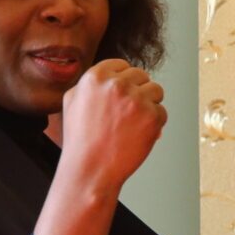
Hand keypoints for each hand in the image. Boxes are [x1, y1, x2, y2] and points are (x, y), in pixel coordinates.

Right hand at [57, 60, 164, 194]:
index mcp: (95, 77)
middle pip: (142, 76)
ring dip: (149, 105)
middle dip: (138, 92)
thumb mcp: (72, 102)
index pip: (122, 65)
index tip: (121, 94)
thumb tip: (108, 75)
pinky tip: (137, 134)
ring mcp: (137, 99)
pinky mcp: (152, 116)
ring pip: (156, 91)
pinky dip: (154, 124)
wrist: (91, 169)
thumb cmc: (81, 140)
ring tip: (132, 123)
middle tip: (127, 113)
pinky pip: (162, 112)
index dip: (124, 80)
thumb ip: (89, 84)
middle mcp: (117, 84)